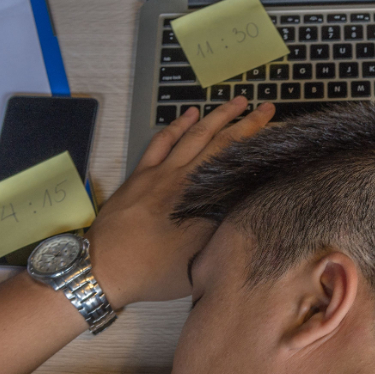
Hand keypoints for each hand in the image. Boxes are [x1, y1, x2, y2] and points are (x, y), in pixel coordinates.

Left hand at [86, 99, 273, 306]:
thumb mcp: (199, 259)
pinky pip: (160, 143)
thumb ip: (222, 229)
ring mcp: (156, 174)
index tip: (271, 121)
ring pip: (190, 136)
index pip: (231, 155)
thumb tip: (245, 204)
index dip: (253, 137)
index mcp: (196, 194)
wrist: (102, 270)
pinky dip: (176, 127)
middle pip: (215, 140)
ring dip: (214, 117)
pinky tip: (188, 116)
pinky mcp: (139, 178)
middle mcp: (178, 177)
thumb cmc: (153, 271)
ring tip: (235, 103)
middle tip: (264, 107)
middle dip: (242, 121)